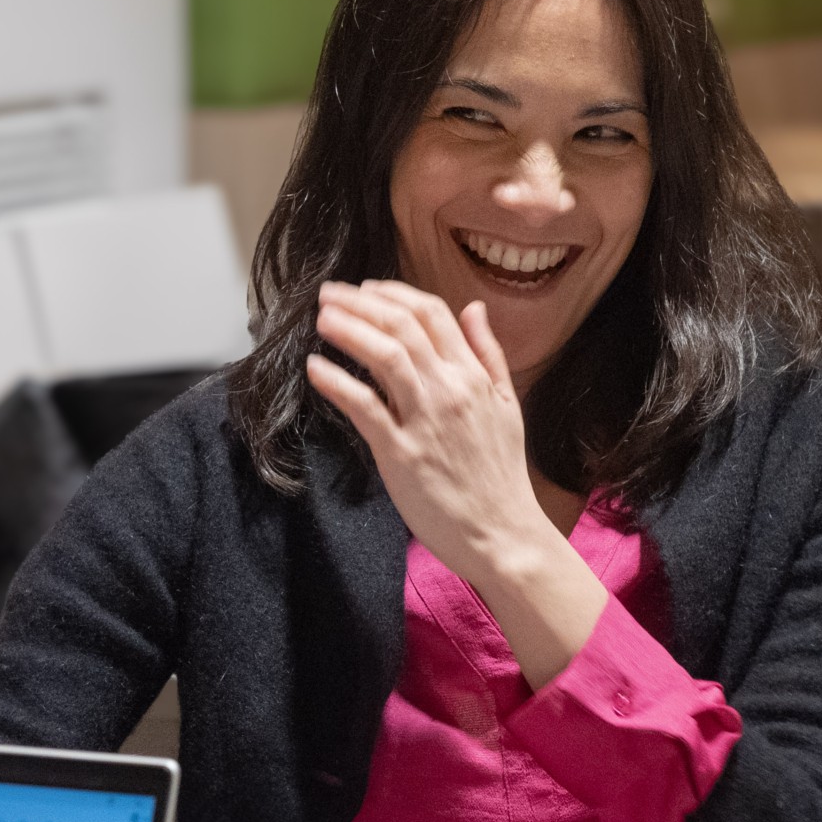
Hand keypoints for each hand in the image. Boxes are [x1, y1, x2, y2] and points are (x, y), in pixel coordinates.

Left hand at [306, 281, 607, 687]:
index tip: (364, 288)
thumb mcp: (506, 405)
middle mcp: (451, 389)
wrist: (502, 532)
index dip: (393, 293)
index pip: (431, 313)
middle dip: (361, 302)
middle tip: (328, 293)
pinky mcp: (402, 453)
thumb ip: (488, 353)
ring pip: (385, 356)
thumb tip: (473, 307)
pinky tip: (315, 368)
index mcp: (474, 376)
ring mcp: (426, 420)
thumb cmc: (499, 474)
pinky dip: (337, 382)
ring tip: (321, 318)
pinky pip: (365, 407)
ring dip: (348, 330)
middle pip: (403, 326)